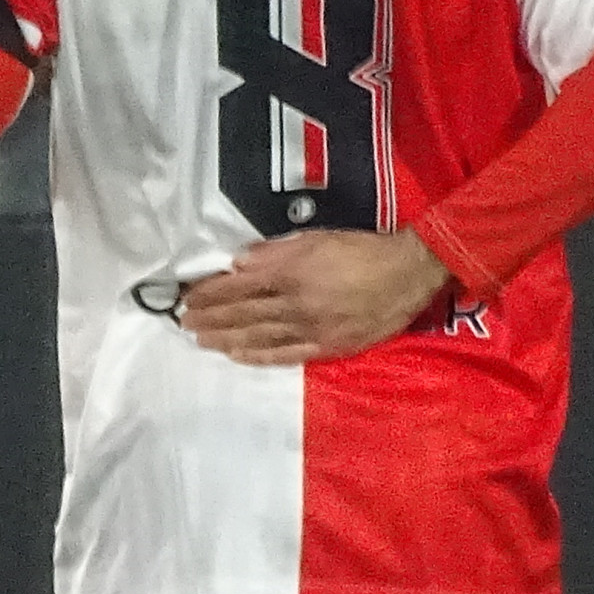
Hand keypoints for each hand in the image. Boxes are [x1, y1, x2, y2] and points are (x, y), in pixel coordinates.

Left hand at [177, 229, 450, 364]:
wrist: (409, 274)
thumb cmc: (364, 249)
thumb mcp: (318, 237)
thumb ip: (276, 252)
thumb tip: (239, 263)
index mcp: (292, 273)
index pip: (240, 286)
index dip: (211, 293)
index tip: (188, 297)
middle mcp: (296, 304)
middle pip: (243, 313)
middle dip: (211, 317)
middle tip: (184, 322)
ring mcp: (311, 329)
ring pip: (258, 336)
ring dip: (225, 338)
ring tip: (200, 339)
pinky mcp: (327, 347)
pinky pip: (285, 354)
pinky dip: (257, 356)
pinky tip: (236, 355)